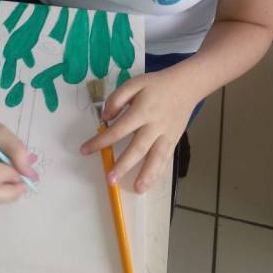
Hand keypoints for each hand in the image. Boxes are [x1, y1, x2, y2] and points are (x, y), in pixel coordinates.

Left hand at [80, 71, 197, 193]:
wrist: (186, 85)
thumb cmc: (156, 85)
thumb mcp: (134, 83)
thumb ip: (117, 99)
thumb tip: (105, 118)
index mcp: (142, 110)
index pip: (119, 129)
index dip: (101, 141)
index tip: (86, 150)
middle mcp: (155, 125)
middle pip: (138, 148)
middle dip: (123, 165)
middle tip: (110, 179)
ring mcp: (166, 134)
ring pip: (156, 157)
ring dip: (147, 175)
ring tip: (137, 190)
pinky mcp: (173, 140)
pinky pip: (165, 159)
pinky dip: (158, 172)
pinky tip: (149, 183)